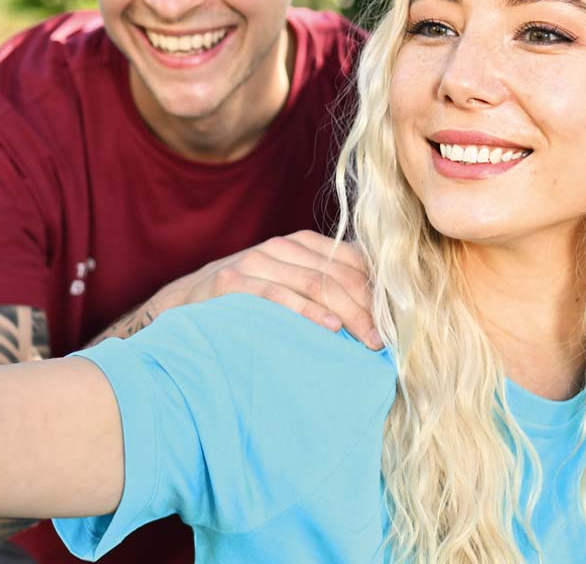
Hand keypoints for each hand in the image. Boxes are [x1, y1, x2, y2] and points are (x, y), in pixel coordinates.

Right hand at [150, 231, 378, 348]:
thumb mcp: (289, 282)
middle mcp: (282, 246)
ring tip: (369, 341)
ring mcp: (257, 261)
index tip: (398, 321)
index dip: (379, 291)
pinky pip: (280, 295)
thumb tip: (379, 304)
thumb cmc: (249, 298)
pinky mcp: (235, 282)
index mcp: (302, 243)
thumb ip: (326, 283)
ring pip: (317, 284)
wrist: (186, 300)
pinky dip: (308, 312)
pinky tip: (330, 330)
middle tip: (387, 340)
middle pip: (340, 275)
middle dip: (369, 308)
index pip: (353, 262)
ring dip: (350, 314)